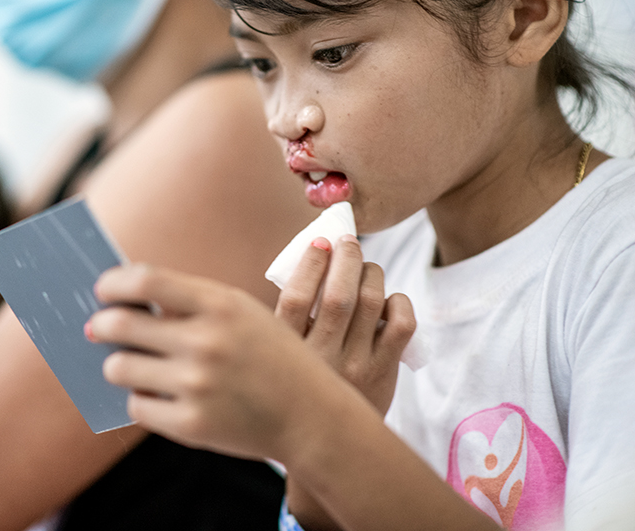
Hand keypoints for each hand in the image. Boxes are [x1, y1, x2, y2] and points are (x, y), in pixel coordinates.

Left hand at [88, 264, 330, 461]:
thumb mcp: (241, 313)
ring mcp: (197, 386)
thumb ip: (187, 302)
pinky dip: (141, 400)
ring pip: (118, 368)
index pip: (145, 280)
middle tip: (99, 328)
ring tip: (131, 364)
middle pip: (120, 324)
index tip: (103, 289)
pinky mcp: (192, 425)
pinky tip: (157, 395)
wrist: (311, 415)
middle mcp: (206, 343)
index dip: (113, 283)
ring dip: (118, 365)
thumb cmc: (269, 357)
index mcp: (220, 305)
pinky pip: (137, 406)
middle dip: (102, 325)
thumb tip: (119, 303)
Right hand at [277, 234, 414, 412]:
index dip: (310, 264)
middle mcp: (321, 358)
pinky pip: (401, 324)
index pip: (296, 298)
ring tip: (365, 267)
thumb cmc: (302, 379)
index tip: (319, 243)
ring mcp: (355, 366)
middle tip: (348, 242)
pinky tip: (386, 301)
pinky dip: (397, 302)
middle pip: (339, 295)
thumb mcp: (283, 352)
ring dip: (371, 273)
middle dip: (347, 258)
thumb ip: (290, 316)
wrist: (326, 440)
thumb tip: (313, 256)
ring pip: (372, 302)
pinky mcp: (384, 372)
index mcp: (287, 350)